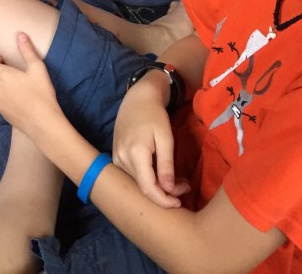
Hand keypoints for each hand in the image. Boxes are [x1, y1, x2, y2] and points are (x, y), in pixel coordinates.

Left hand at [0, 33, 63, 136]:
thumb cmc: (41, 93)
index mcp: (2, 76)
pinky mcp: (2, 113)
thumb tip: (20, 34)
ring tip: (11, 82)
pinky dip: (1, 95)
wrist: (43, 123)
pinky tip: (16, 96)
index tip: (2, 59)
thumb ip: (27, 50)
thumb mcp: (37, 68)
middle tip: (4, 68)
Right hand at [112, 85, 189, 208]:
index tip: (179, 202)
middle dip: (165, 191)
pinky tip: (161, 172)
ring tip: (176, 178)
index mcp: (135, 153)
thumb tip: (168, 190)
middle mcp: (121, 158)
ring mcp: (117, 157)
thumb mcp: (166, 138)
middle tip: (184, 185)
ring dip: (158, 185)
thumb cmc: (155, 115)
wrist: (137, 98)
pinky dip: (149, 177)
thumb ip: (166, 165)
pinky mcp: (117, 156)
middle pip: (144, 186)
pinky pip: (133, 174)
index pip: (148, 188)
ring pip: (139, 181)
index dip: (163, 200)